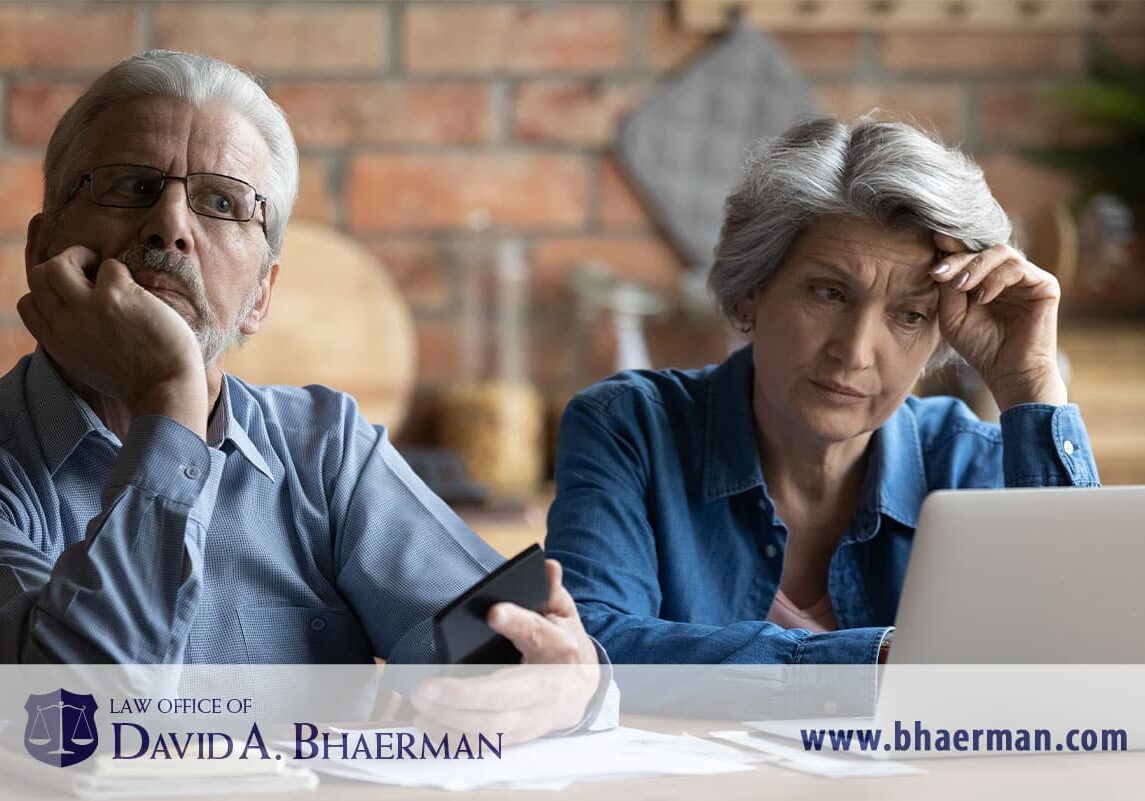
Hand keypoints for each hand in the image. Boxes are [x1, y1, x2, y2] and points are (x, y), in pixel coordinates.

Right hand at [18, 246, 208, 433]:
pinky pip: (109, 266)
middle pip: (39, 277)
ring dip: (81, 256)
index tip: (74, 294)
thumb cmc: (140, 380)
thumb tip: (78, 315)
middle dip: (62, 265)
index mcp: (58, 344)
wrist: (166, 390)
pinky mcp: (116, 296)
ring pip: (58, 265)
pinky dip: (121, 271)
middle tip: (89, 270)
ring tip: (103, 268)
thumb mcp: (90, 366)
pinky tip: (137, 290)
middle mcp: (66, 325)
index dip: (47, 292)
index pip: (28, 305)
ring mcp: (89, 309)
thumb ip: (75, 341)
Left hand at [410, 560, 599, 743]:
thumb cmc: (562, 645)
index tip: (493, 612)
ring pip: (492, 726)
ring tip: (420, 706)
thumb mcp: (563, 613)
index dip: (517, 622)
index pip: (538, 632)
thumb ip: (552, 591)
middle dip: (463, 694)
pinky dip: (455, 739)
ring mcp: (533, 716)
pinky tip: (428, 725)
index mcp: (559, 647)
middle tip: (425, 687)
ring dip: (452, 721)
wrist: (581, 689)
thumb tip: (547, 566)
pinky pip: (486, 743)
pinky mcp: (519, 735)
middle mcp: (547, 686)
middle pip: (505, 695)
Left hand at [930, 234, 1066, 409]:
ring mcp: (1027, 278)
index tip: (933, 243)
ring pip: (1001, 252)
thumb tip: (942, 262)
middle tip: (939, 272)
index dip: (952, 247)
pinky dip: (995, 279)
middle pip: (982, 249)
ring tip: (961, 287)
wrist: (1009, 372)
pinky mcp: (1045, 285)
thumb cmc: (981, 347)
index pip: (969, 254)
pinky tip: (981, 298)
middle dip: (958, 258)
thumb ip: (948, 290)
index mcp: (986, 279)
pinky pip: (1018, 268)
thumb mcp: (953, 317)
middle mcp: (1007, 274)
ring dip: (976, 267)